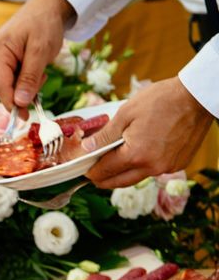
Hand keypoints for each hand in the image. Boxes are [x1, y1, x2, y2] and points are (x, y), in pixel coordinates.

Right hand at [0, 0, 74, 117]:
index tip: (25, 118)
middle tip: (42, 78)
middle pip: (3, 87)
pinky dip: (23, 78)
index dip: (12, 104)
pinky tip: (33, 67)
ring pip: (7, 85)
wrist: (45, 8)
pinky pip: (9, 78)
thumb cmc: (44, 25)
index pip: (1, 86)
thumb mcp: (41, 51)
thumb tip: (20, 103)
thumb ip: (29, 78)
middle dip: (22, 91)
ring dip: (25, 84)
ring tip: (40, 68)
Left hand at [84, 77, 213, 187]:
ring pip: (137, 177)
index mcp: (136, 155)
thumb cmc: (160, 101)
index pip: (105, 171)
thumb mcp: (125, 114)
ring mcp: (167, 167)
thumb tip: (87, 148)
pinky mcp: (178, 164)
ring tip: (110, 163)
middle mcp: (153, 167)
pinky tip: (135, 154)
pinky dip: (141, 166)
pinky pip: (153, 170)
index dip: (91, 171)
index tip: (83, 168)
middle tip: (92, 173)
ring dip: (122, 174)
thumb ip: (104, 135)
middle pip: (120, 182)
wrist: (195, 97)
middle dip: (103, 179)